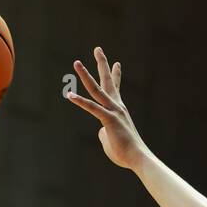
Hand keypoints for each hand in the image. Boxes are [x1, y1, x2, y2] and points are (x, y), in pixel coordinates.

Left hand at [64, 46, 148, 171]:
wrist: (137, 158)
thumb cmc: (125, 153)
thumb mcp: (112, 140)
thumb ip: (105, 133)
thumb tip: (101, 132)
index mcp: (118, 110)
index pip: (116, 89)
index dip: (116, 74)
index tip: (116, 63)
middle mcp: (117, 106)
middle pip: (108, 80)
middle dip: (102, 63)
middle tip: (97, 49)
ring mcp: (113, 111)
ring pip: (96, 89)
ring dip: (85, 75)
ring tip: (76, 62)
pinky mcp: (108, 119)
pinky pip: (91, 108)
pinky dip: (80, 101)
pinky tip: (69, 95)